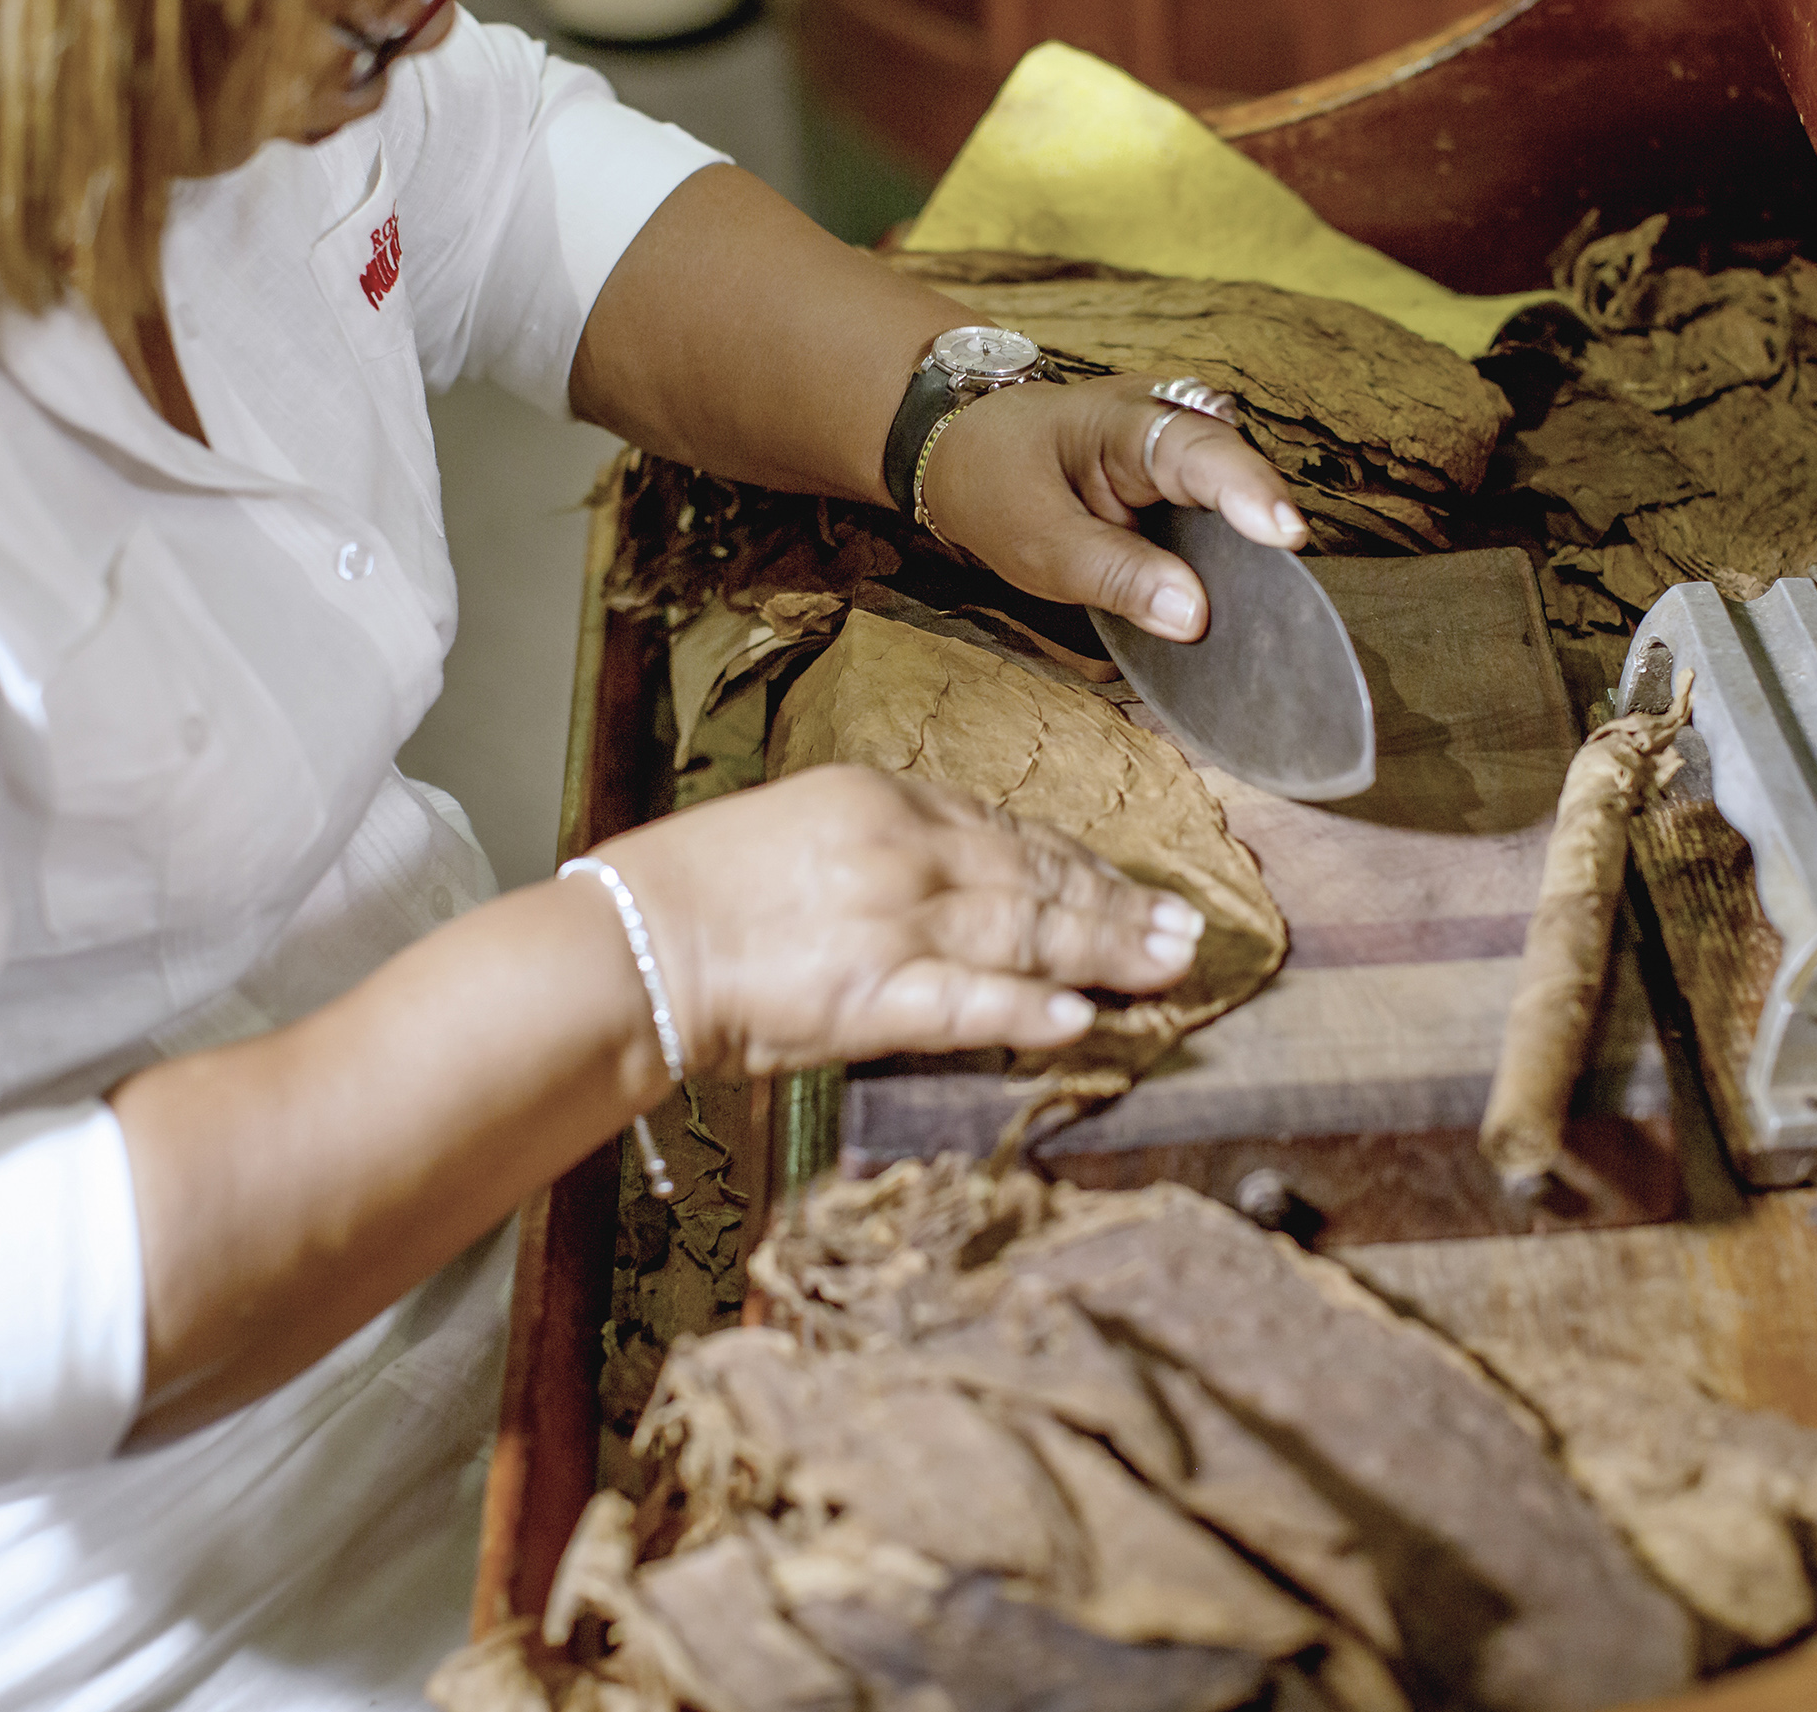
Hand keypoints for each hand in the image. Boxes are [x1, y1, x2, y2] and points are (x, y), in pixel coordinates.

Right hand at [592, 766, 1204, 1077]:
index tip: (1129, 884)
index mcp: (882, 799)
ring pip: (1025, 932)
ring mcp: (891, 921)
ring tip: (1169, 965)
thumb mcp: (803, 833)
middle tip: (1186, 926)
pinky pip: (970, 1001)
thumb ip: (886, 851)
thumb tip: (958, 883)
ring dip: (1106, 949)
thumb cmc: (699, 891)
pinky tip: (1084, 1017)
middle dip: (1118, 904)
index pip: (1007, 831)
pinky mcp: (870, 994)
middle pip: (1035, 878)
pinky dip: (1030, 1008)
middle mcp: (900, 850)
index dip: (1078, 863)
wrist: (630, 943)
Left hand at [917, 373, 1309, 642]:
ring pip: (1238, 498)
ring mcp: (1183, 452)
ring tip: (1275, 611)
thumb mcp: (1040, 545)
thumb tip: (1196, 617)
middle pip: (1239, 472)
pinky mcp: (1185, 485)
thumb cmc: (1000, 485)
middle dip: (1266, 528)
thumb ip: (1116, 577)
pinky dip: (1232, 557)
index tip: (1285, 537)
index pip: (1202, 451)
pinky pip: (1221, 518)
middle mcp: (1171, 424)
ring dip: (1253, 550)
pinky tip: (1242, 602)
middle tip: (1292, 599)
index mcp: (1127, 422)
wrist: (972, 452)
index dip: (1249, 493)